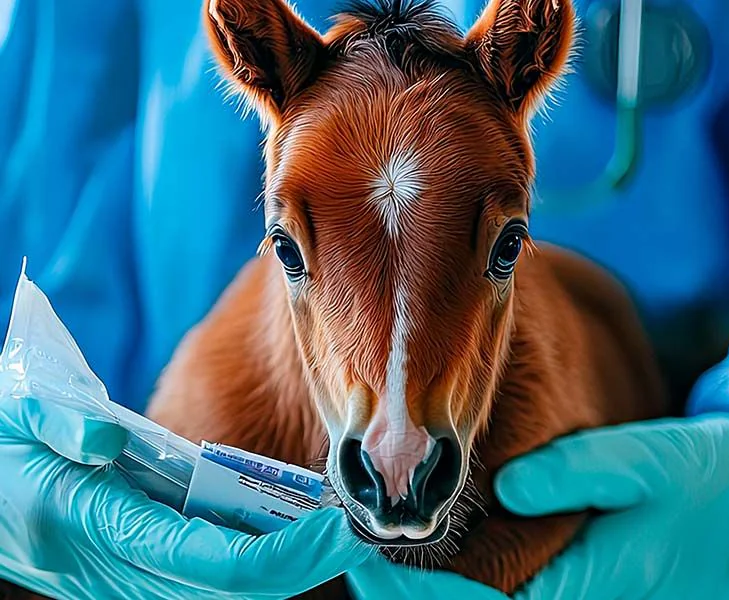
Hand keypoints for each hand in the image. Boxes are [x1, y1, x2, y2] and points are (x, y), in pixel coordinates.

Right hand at [0, 396, 371, 598]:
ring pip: (222, 589)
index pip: (212, 564)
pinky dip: (255, 557)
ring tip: (331, 529)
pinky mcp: (134, 567)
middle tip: (354, 531)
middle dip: (302, 565)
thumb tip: (105, 440)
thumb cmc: (6, 446)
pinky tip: (284, 528)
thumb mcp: (23, 415)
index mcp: (96, 530)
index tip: (336, 526)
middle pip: (232, 588)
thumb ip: (62, 426)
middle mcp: (118, 570)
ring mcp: (127, 576)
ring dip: (285, 566)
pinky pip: (206, 573)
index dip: (283, 554)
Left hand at [348, 415, 728, 599]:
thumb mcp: (646, 462)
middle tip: (352, 550)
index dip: (402, 588)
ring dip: (423, 595)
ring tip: (377, 554)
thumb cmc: (706, 486)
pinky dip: (456, 590)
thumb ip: (576, 472)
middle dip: (399, 595)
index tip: (358, 551)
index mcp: (574, 599)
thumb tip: (505, 484)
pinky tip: (432, 561)